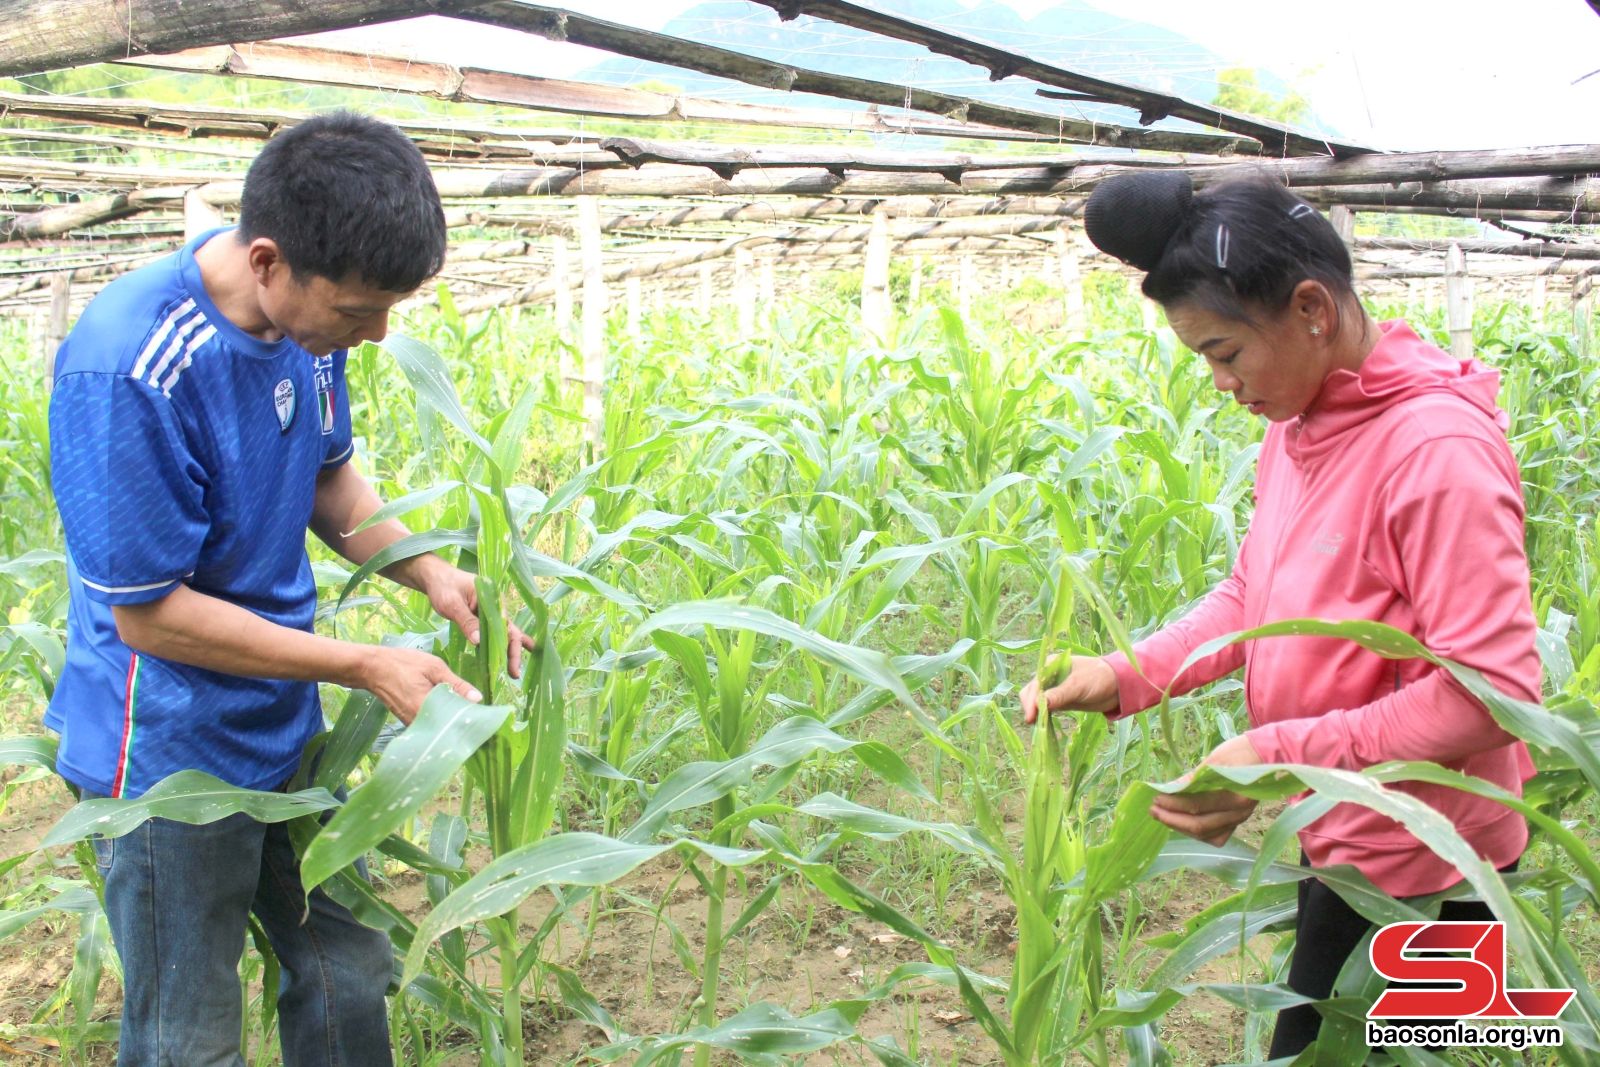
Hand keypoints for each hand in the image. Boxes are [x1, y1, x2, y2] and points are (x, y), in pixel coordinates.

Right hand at [360, 645, 481, 724]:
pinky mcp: (409, 722)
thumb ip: (456, 684)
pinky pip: (430, 725)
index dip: (471, 722)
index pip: (455, 724)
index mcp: (426, 708)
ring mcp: (412, 724)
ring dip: (453, 724)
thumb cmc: (403, 663)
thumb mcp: (434, 667)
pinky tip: (452, 714)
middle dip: (465, 725)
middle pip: (448, 730)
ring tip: (472, 717)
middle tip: (482, 719)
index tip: (487, 721)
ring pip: (439, 729)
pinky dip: (441, 721)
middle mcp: (418, 722)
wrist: (372, 668)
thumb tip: (478, 699)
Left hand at [418, 560, 537, 678]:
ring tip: (514, 672)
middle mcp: (496, 606)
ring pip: (504, 634)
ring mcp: (490, 612)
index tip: (509, 664)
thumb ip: (466, 621)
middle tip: (514, 674)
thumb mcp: (452, 604)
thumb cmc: (443, 586)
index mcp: (493, 598)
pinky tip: (504, 660)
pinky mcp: (482, 618)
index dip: (510, 645)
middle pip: (509, 631)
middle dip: (513, 653)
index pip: (506, 625)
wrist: (434, 577)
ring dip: (509, 652)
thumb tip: (479, 642)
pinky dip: (498, 647)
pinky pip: (493, 634)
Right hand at [1019, 655, 1118, 723]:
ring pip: (1037, 702)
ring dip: (1035, 713)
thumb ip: (1059, 694)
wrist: (1118, 685)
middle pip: (1031, 693)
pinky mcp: (1061, 700)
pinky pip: (1047, 708)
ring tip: (1038, 727)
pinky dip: (1043, 716)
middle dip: (1030, 707)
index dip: (1030, 701)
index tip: (1031, 717)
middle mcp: (1049, 677)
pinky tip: (1044, 725)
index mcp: (1050, 666)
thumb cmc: (1099, 678)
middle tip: (1034, 724)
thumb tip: (1038, 704)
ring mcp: (1054, 689)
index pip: (1034, 684)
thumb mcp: (1078, 685)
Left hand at [1150, 733, 1262, 846]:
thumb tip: (1171, 788)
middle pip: (1200, 826)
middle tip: (1153, 810)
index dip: (1174, 804)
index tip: (1156, 798)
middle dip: (1173, 819)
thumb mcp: (1216, 758)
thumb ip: (1195, 777)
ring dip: (1182, 827)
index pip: (1198, 806)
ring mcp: (1241, 819)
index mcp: (1236, 796)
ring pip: (1206, 834)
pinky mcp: (1238, 821)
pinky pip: (1216, 835)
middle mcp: (1240, 813)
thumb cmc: (1242, 751)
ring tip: (1163, 816)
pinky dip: (1197, 833)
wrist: (1268, 755)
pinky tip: (1183, 823)